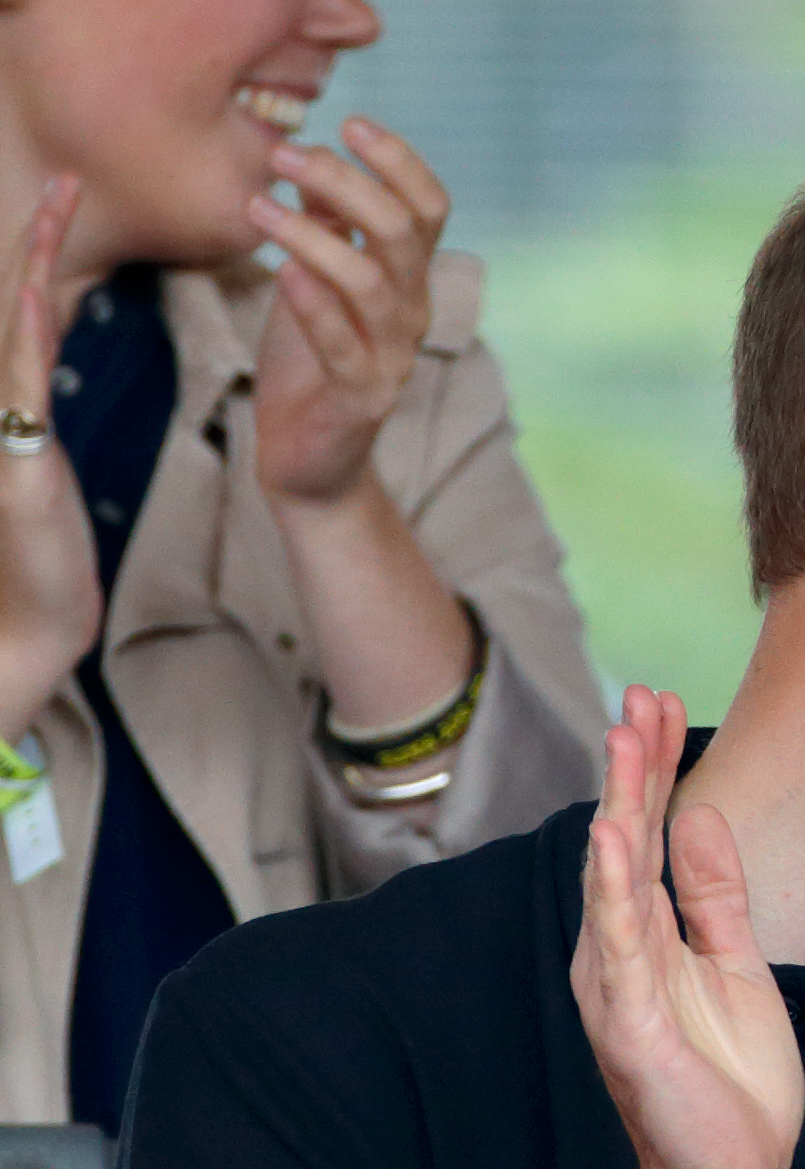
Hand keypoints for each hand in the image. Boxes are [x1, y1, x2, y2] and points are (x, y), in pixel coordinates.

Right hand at [0, 179, 101, 730]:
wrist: (35, 623)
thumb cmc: (46, 552)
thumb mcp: (46, 470)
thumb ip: (37, 415)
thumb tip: (46, 369)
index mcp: (14, 402)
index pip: (30, 314)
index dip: (45, 258)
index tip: (68, 205)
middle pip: (15, 304)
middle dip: (38, 241)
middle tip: (64, 180)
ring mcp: (2, 425)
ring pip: (14, 328)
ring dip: (33, 264)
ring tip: (55, 206)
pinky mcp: (17, 459)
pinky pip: (20, 384)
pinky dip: (26, 334)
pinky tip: (34, 291)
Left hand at [248, 119, 449, 509]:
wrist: (310, 462)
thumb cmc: (309, 367)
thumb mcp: (317, 284)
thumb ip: (328, 233)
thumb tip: (315, 166)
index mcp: (407, 282)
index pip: (429, 209)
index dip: (399, 161)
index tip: (349, 123)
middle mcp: (411, 315)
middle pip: (403, 232)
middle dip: (345, 182)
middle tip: (284, 155)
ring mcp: (392, 359)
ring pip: (371, 282)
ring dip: (313, 236)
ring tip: (259, 208)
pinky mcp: (361, 398)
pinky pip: (343, 346)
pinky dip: (315, 305)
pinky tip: (282, 272)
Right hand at [570, 688, 804, 1168]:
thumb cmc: (734, 1085)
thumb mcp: (735, 967)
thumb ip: (715, 897)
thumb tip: (698, 817)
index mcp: (647, 939)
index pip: (646, 836)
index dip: (654, 769)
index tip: (661, 700)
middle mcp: (619, 955)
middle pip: (625, 841)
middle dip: (633, 766)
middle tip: (639, 692)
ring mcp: (619, 988)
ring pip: (615, 878)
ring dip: (619, 804)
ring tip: (623, 737)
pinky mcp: (630, 1025)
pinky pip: (620, 945)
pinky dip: (613, 888)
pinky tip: (611, 837)